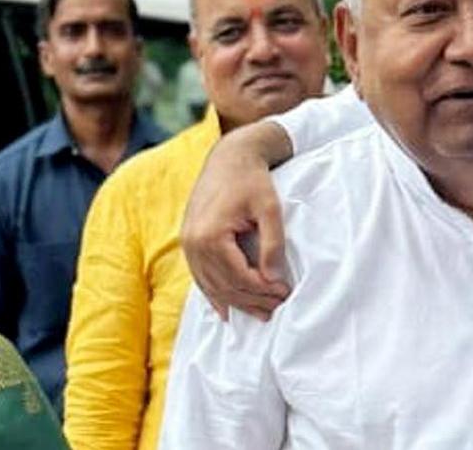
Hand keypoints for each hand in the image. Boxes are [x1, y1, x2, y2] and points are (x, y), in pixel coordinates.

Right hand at [180, 121, 293, 320]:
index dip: (262, 290)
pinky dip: (214, 296)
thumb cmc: (252, 180)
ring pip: (211, 286)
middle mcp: (193, 244)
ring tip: (261, 312)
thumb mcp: (270, 208)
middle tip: (277, 308)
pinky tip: (226, 311)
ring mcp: (187, 245)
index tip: (284, 294)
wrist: (229, 159)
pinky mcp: (189, 243)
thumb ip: (273, 243)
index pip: (238, 277)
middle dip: (252, 300)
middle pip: (224, 286)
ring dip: (236, 302)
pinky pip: (200, 278)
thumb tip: (273, 278)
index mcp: (210, 236)